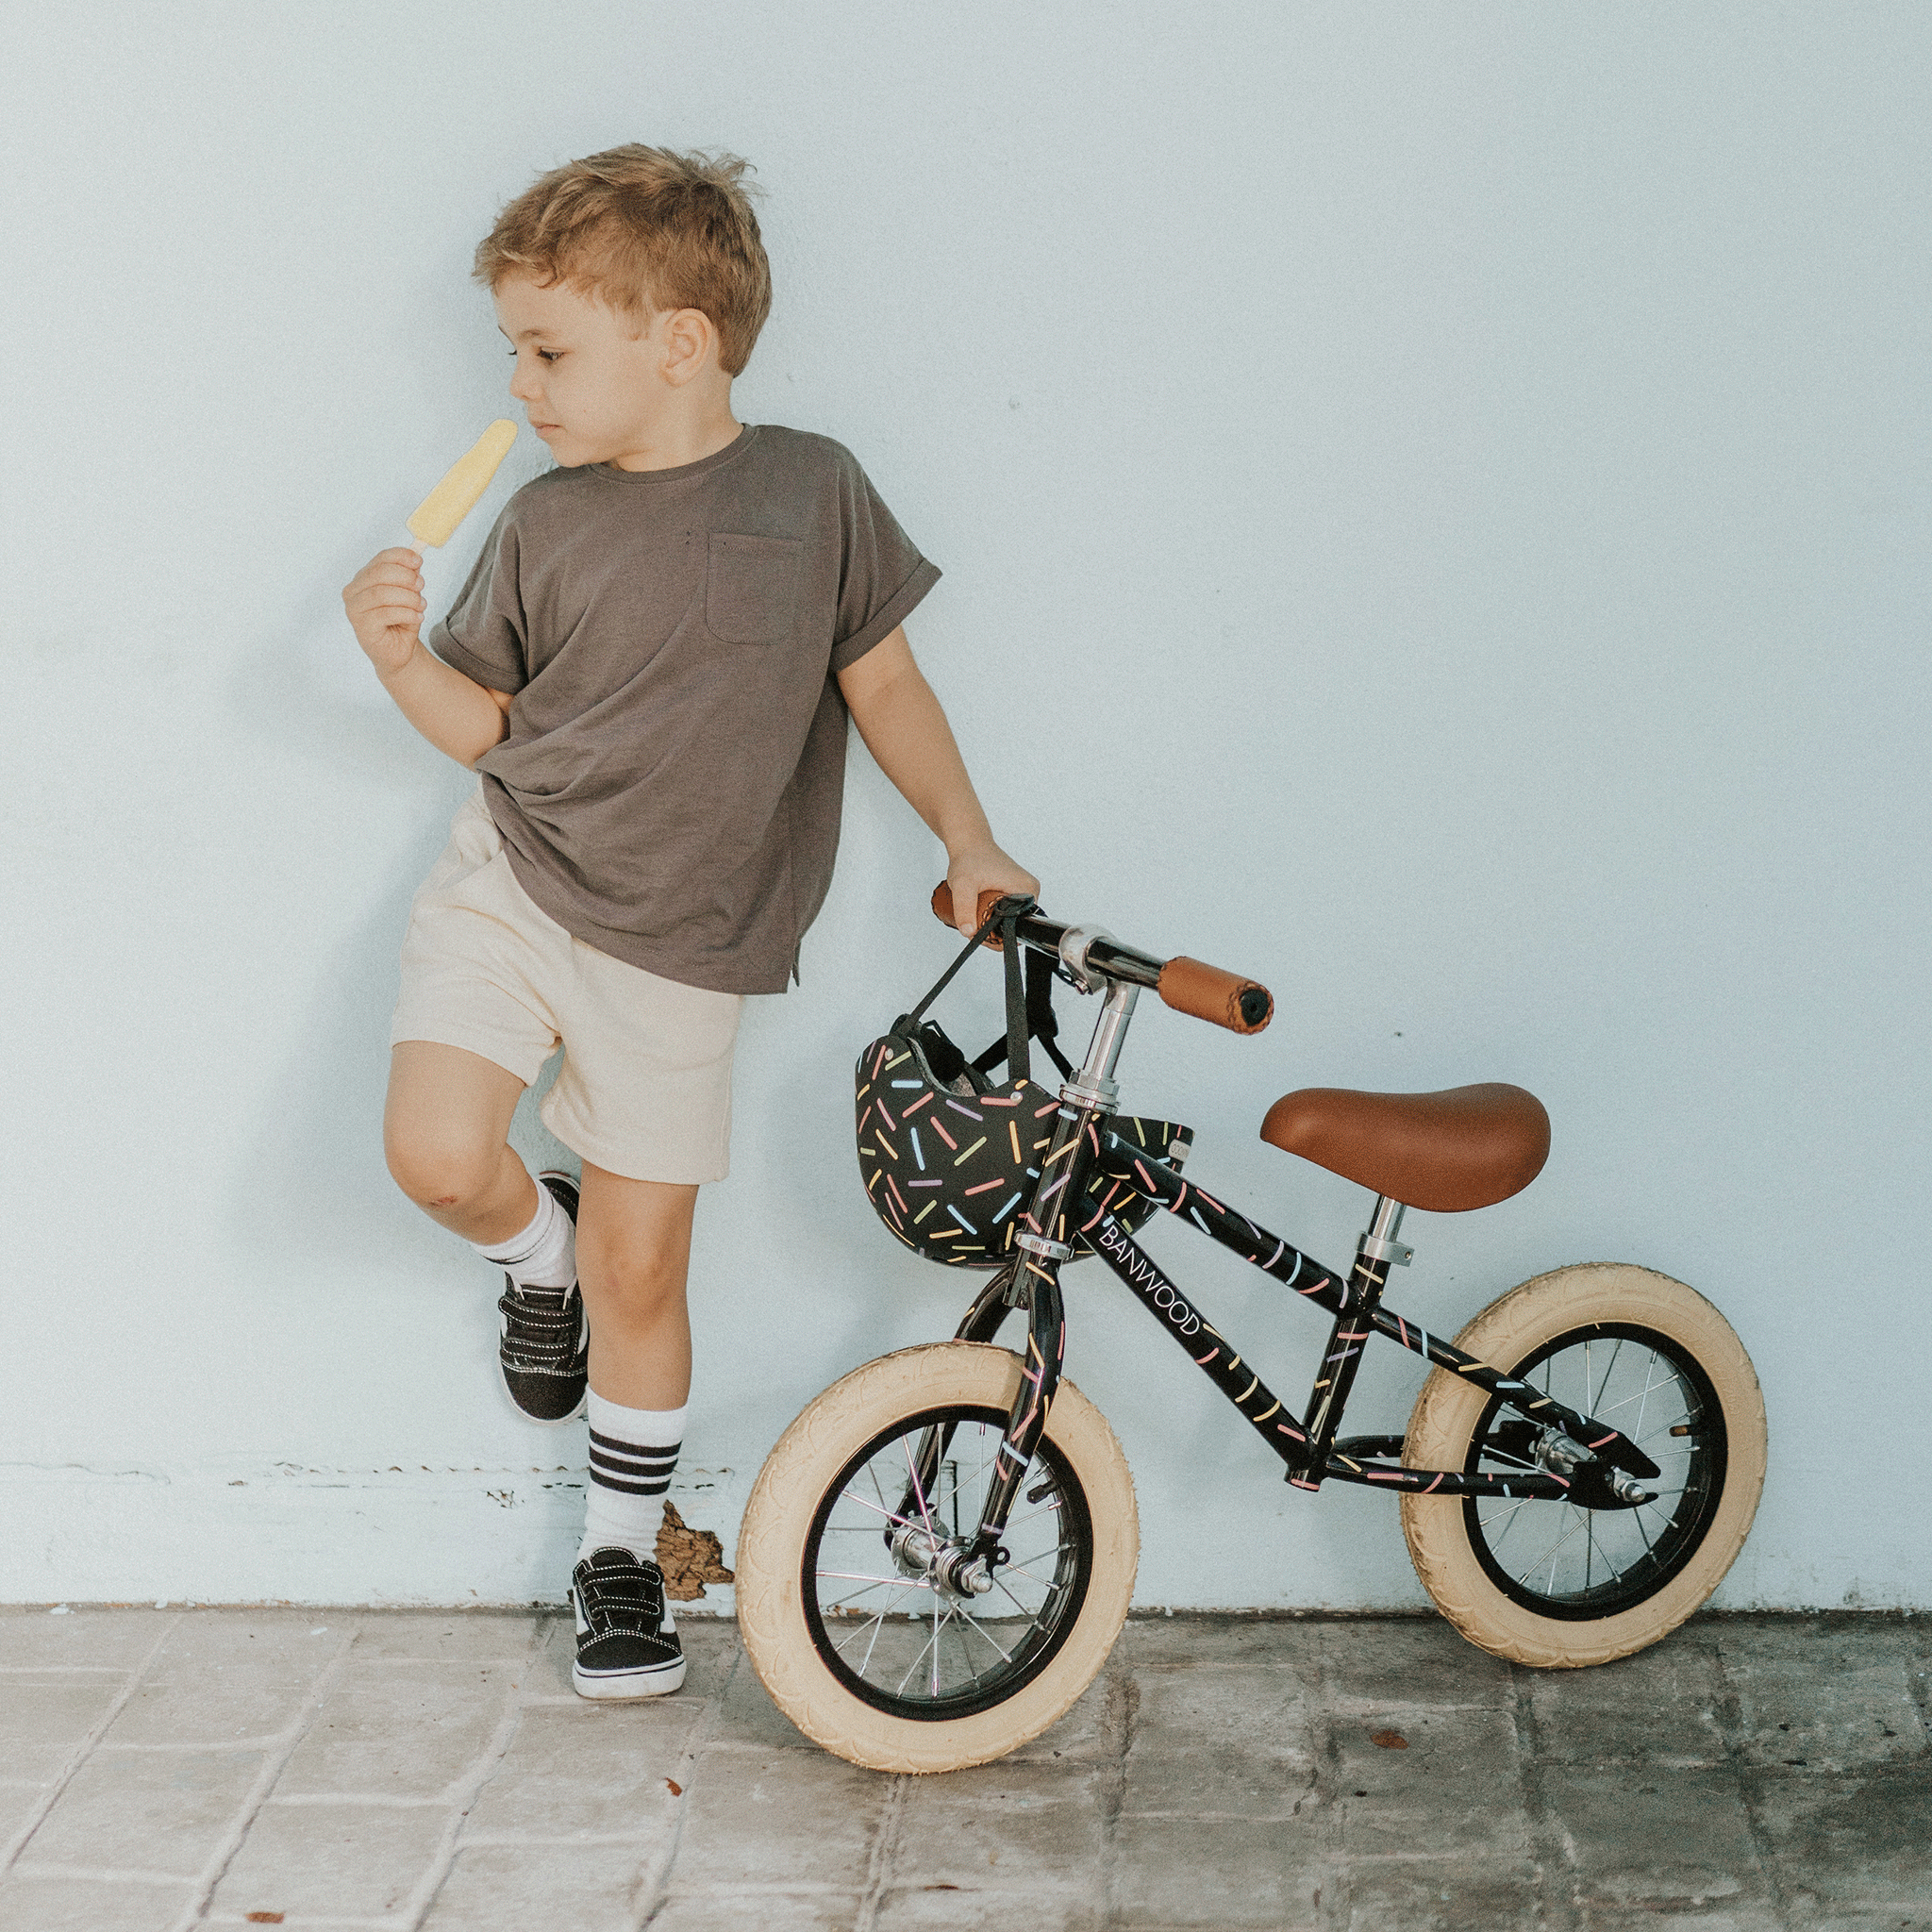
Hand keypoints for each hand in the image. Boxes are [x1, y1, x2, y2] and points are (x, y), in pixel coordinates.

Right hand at [341, 547, 427, 680]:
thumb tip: (415, 558)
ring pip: (382, 594)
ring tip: (421, 605)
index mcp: (363, 578)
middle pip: (378, 574)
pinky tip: (417, 617)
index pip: (379, 559)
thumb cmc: (401, 620)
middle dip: (405, 577)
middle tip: (421, 585)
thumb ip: (409, 576)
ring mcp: (354, 609)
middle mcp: (353, 591)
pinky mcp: (361, 626)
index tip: (418, 560)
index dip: (400, 556)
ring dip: (408, 598)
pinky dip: (407, 613)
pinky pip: (386, 613)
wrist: (399, 651)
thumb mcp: (409, 594)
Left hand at [944, 843, 1040, 937]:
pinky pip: (1007, 911)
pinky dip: (993, 914)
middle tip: (972, 922)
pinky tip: (979, 910)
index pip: (1019, 927)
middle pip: (1014, 926)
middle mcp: (1030, 891)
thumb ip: (964, 908)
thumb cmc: (969, 858)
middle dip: (992, 931)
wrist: (969, 843)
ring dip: (991, 923)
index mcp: (1026, 890)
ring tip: (974, 914)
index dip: (997, 936)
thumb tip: (969, 931)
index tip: (979, 933)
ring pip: (1009, 920)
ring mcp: (1024, 891)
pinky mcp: (1016, 891)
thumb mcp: (962, 885)